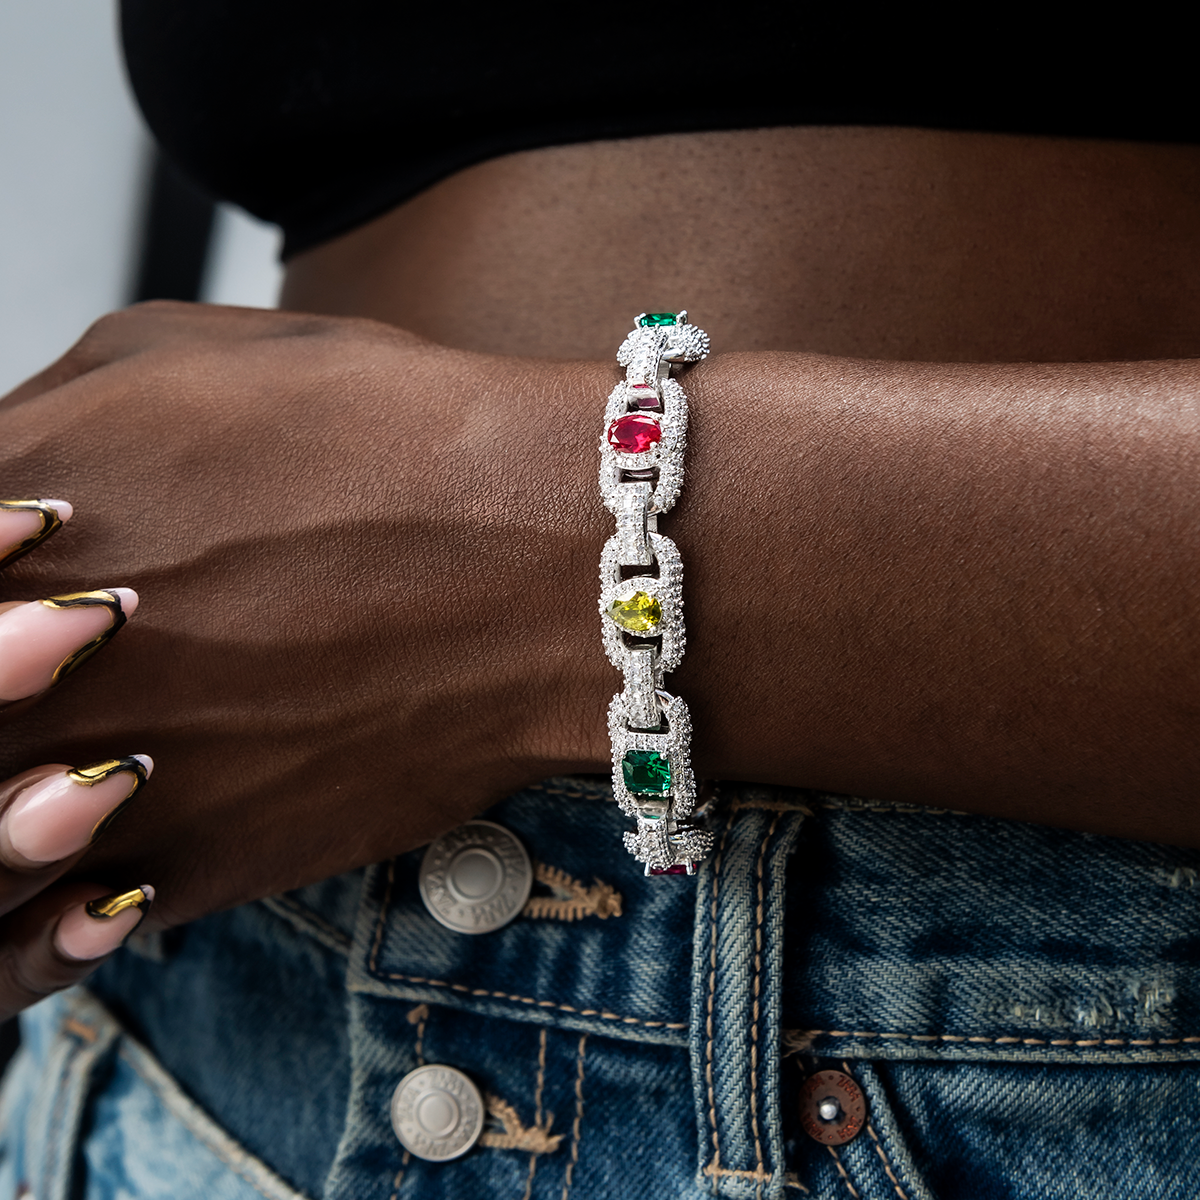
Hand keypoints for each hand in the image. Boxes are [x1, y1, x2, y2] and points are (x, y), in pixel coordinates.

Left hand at [0, 302, 612, 929]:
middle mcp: (31, 663)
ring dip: (2, 807)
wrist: (547, 560)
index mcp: (10, 510)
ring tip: (70, 762)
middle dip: (0, 683)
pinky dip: (63, 884)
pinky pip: (62, 915)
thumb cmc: (384, 431)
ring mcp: (107, 781)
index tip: (23, 574)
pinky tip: (112, 820)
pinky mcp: (196, 864)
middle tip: (58, 668)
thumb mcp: (176, 354)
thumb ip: (37, 420)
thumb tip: (0, 492)